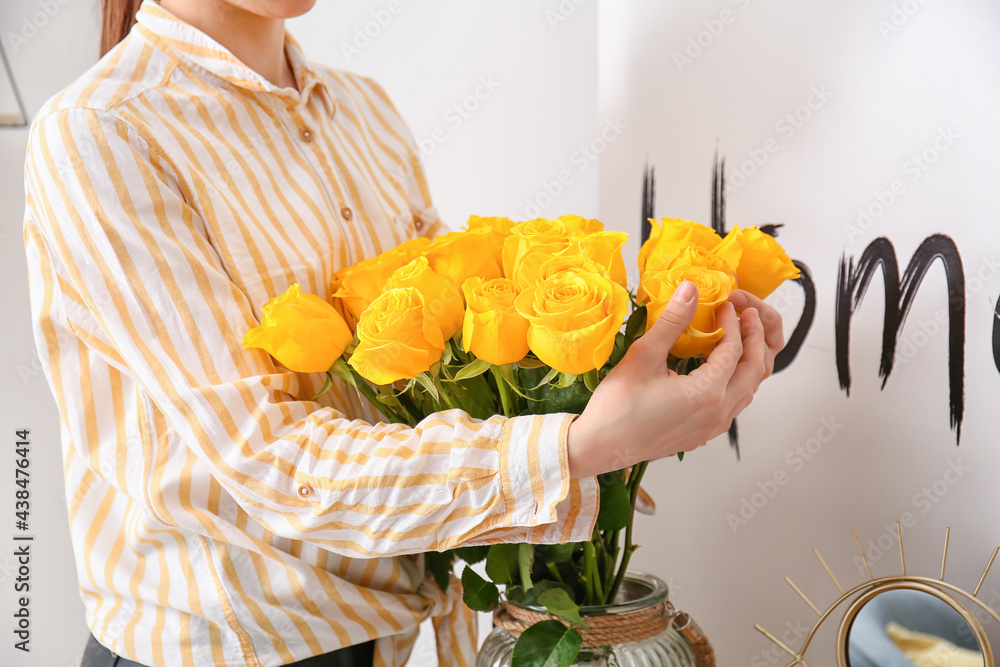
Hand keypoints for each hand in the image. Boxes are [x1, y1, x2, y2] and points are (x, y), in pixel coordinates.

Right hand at [567, 282, 781, 478]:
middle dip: (755, 339)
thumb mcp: (643, 356)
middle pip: (753, 370)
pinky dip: (737, 382)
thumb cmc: (616, 406)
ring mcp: (711, 428)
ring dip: (748, 362)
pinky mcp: (702, 435)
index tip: (723, 305)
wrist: (600, 446)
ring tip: (739, 339)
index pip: (734, 349)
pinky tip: (721, 371)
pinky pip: (733, 406)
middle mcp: (717, 413)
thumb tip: (690, 289)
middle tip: (747, 316)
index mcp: (707, 393)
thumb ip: (672, 321)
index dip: (732, 323)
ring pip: (747, 391)